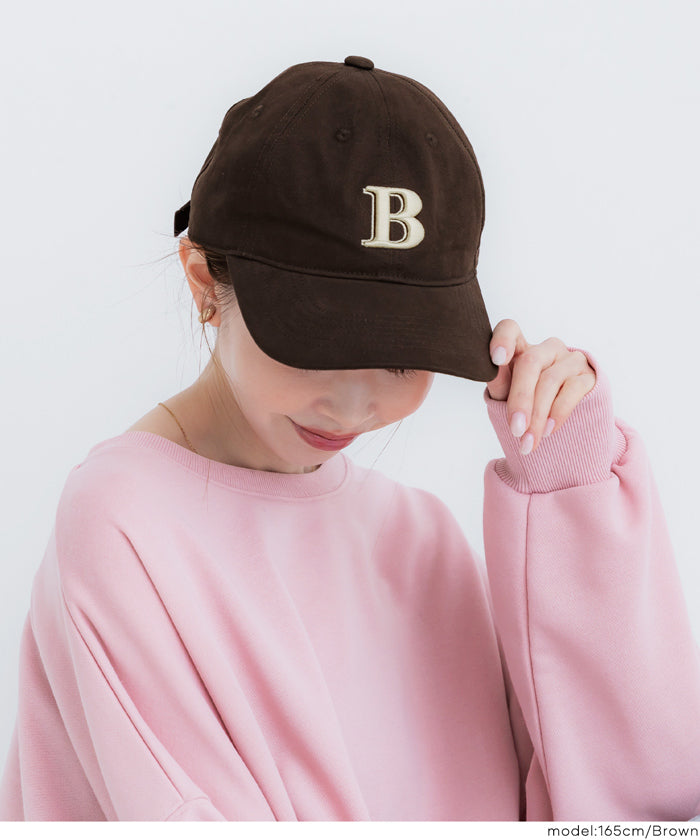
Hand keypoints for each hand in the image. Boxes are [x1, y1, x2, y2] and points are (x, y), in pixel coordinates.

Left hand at [486, 319, 596, 455]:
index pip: (510, 330)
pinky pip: (573, 390)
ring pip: (550, 380)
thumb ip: (499, 384)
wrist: (564, 428)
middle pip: (530, 362)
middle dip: (521, 399)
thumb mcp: (508, 397)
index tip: (497, 360)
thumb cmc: (528, 407)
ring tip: (529, 441)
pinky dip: (558, 413)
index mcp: (521, 349)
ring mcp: (570, 359)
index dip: (503, 340)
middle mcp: (546, 349)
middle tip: (515, 429)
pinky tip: (549, 431)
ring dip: (538, 415)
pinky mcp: (589, 375)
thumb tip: (493, 370)